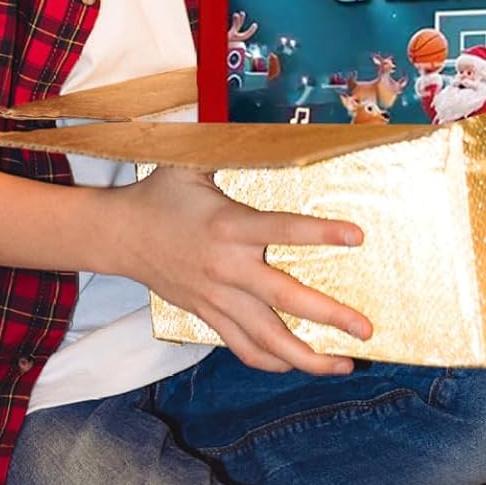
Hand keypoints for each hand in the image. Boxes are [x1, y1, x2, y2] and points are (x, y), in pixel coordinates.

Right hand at [105, 165, 372, 375]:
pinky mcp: (208, 316)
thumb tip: (255, 119)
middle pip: (285, 298)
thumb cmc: (160, 193)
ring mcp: (218, 298)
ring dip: (308, 358)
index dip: (320, 233)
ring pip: (268, 338)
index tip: (357, 236)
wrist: (120, 235)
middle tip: (364, 327)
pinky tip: (298, 365)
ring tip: (344, 364)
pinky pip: (244, 348)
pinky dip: (273, 361)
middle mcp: (227, 267)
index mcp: (229, 225)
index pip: (282, 230)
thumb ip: (226, 145)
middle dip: (329, 316)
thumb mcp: (189, 160)